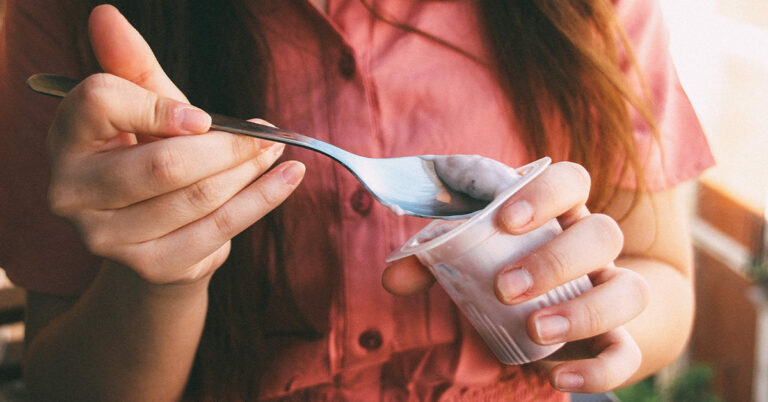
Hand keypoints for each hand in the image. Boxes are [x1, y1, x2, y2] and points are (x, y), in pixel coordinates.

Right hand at [46, 5, 304, 284]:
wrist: (153, 235)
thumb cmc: (149, 157)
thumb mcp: (143, 109)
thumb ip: (132, 66)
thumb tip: (106, 14)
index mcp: (65, 140)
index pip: (102, 102)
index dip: (160, 105)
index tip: (204, 116)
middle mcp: (73, 194)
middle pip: (164, 162)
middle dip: (228, 146)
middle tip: (266, 134)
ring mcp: (109, 238)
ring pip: (199, 197)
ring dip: (249, 169)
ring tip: (276, 149)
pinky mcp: (153, 266)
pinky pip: (221, 228)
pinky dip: (264, 198)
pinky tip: (290, 177)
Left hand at [383, 162, 648, 392]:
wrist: (547, 310)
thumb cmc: (500, 267)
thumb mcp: (465, 256)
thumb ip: (430, 260)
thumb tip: (394, 278)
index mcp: (558, 213)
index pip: (571, 181)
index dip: (546, 194)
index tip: (507, 221)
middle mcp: (591, 247)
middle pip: (603, 234)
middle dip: (555, 261)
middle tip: (505, 288)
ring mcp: (608, 291)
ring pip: (629, 291)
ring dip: (583, 312)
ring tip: (536, 331)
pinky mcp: (614, 339)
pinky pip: (626, 353)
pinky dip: (600, 369)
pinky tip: (559, 377)